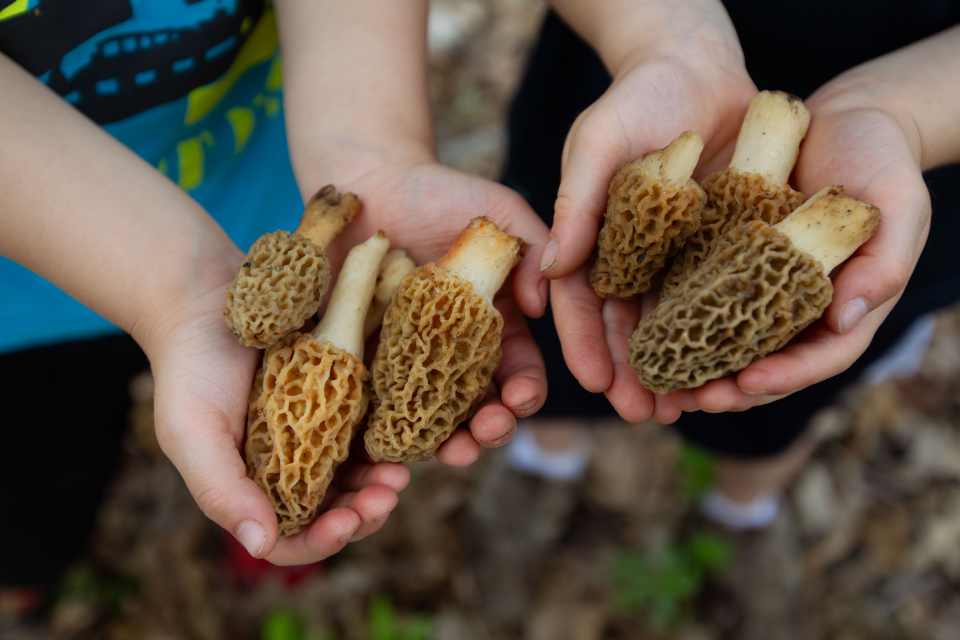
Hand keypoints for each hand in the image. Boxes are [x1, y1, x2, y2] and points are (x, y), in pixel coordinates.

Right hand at [149, 269, 409, 564]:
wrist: (205, 296)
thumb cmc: (190, 369)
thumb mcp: (192, 433)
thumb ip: (221, 490)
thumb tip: (260, 546)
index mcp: (254, 488)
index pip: (292, 537)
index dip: (322, 541)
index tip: (346, 524)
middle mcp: (290, 468)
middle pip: (336, 510)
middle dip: (364, 512)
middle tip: (387, 496)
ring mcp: (318, 433)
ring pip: (359, 475)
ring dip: (381, 482)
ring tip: (398, 473)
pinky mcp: (340, 396)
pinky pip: (369, 428)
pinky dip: (386, 440)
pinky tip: (401, 435)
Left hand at [320, 158, 551, 465]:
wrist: (366, 181)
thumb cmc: (440, 192)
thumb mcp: (501, 213)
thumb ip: (533, 254)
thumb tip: (544, 307)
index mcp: (492, 326)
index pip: (518, 371)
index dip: (525, 391)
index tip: (521, 397)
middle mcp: (452, 352)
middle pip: (478, 407)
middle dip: (489, 428)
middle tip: (486, 432)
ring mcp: (406, 360)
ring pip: (429, 418)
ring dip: (446, 443)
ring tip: (451, 453)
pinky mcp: (361, 362)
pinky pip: (373, 405)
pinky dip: (386, 432)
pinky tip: (392, 444)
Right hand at [540, 46, 755, 423]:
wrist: (700, 64)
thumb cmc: (636, 97)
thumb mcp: (597, 143)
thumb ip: (576, 203)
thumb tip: (552, 269)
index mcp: (590, 240)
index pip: (579, 302)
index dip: (585, 344)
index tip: (595, 384)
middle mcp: (629, 256)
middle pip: (626, 324)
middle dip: (632, 372)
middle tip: (642, 414)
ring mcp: (674, 254)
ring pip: (672, 321)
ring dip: (677, 365)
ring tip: (686, 406)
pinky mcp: (717, 245)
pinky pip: (718, 295)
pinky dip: (720, 331)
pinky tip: (731, 363)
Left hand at [670, 91, 929, 411]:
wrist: (847, 119)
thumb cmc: (883, 162)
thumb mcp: (900, 209)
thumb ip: (882, 267)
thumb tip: (842, 321)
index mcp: (846, 306)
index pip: (819, 358)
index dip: (785, 376)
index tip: (748, 383)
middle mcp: (801, 307)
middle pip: (767, 362)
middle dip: (731, 389)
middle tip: (692, 400)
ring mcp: (764, 287)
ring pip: (729, 340)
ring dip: (697, 368)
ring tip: (663, 384)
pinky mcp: (730, 260)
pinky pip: (704, 296)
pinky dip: (679, 318)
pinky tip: (648, 332)